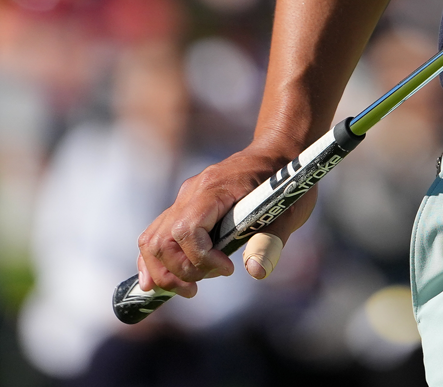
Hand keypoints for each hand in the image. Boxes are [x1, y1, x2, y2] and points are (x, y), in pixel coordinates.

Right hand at [134, 137, 313, 295]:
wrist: (278, 153)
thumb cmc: (287, 183)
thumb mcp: (290, 211)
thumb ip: (271, 240)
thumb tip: (254, 271)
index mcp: (216, 189)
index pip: (187, 230)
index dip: (201, 258)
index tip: (228, 269)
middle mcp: (192, 192)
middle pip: (163, 240)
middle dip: (179, 272)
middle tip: (202, 287)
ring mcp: (184, 199)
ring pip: (152, 240)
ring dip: (164, 272)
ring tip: (189, 289)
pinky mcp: (184, 208)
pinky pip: (156, 234)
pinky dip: (153, 261)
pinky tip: (154, 282)